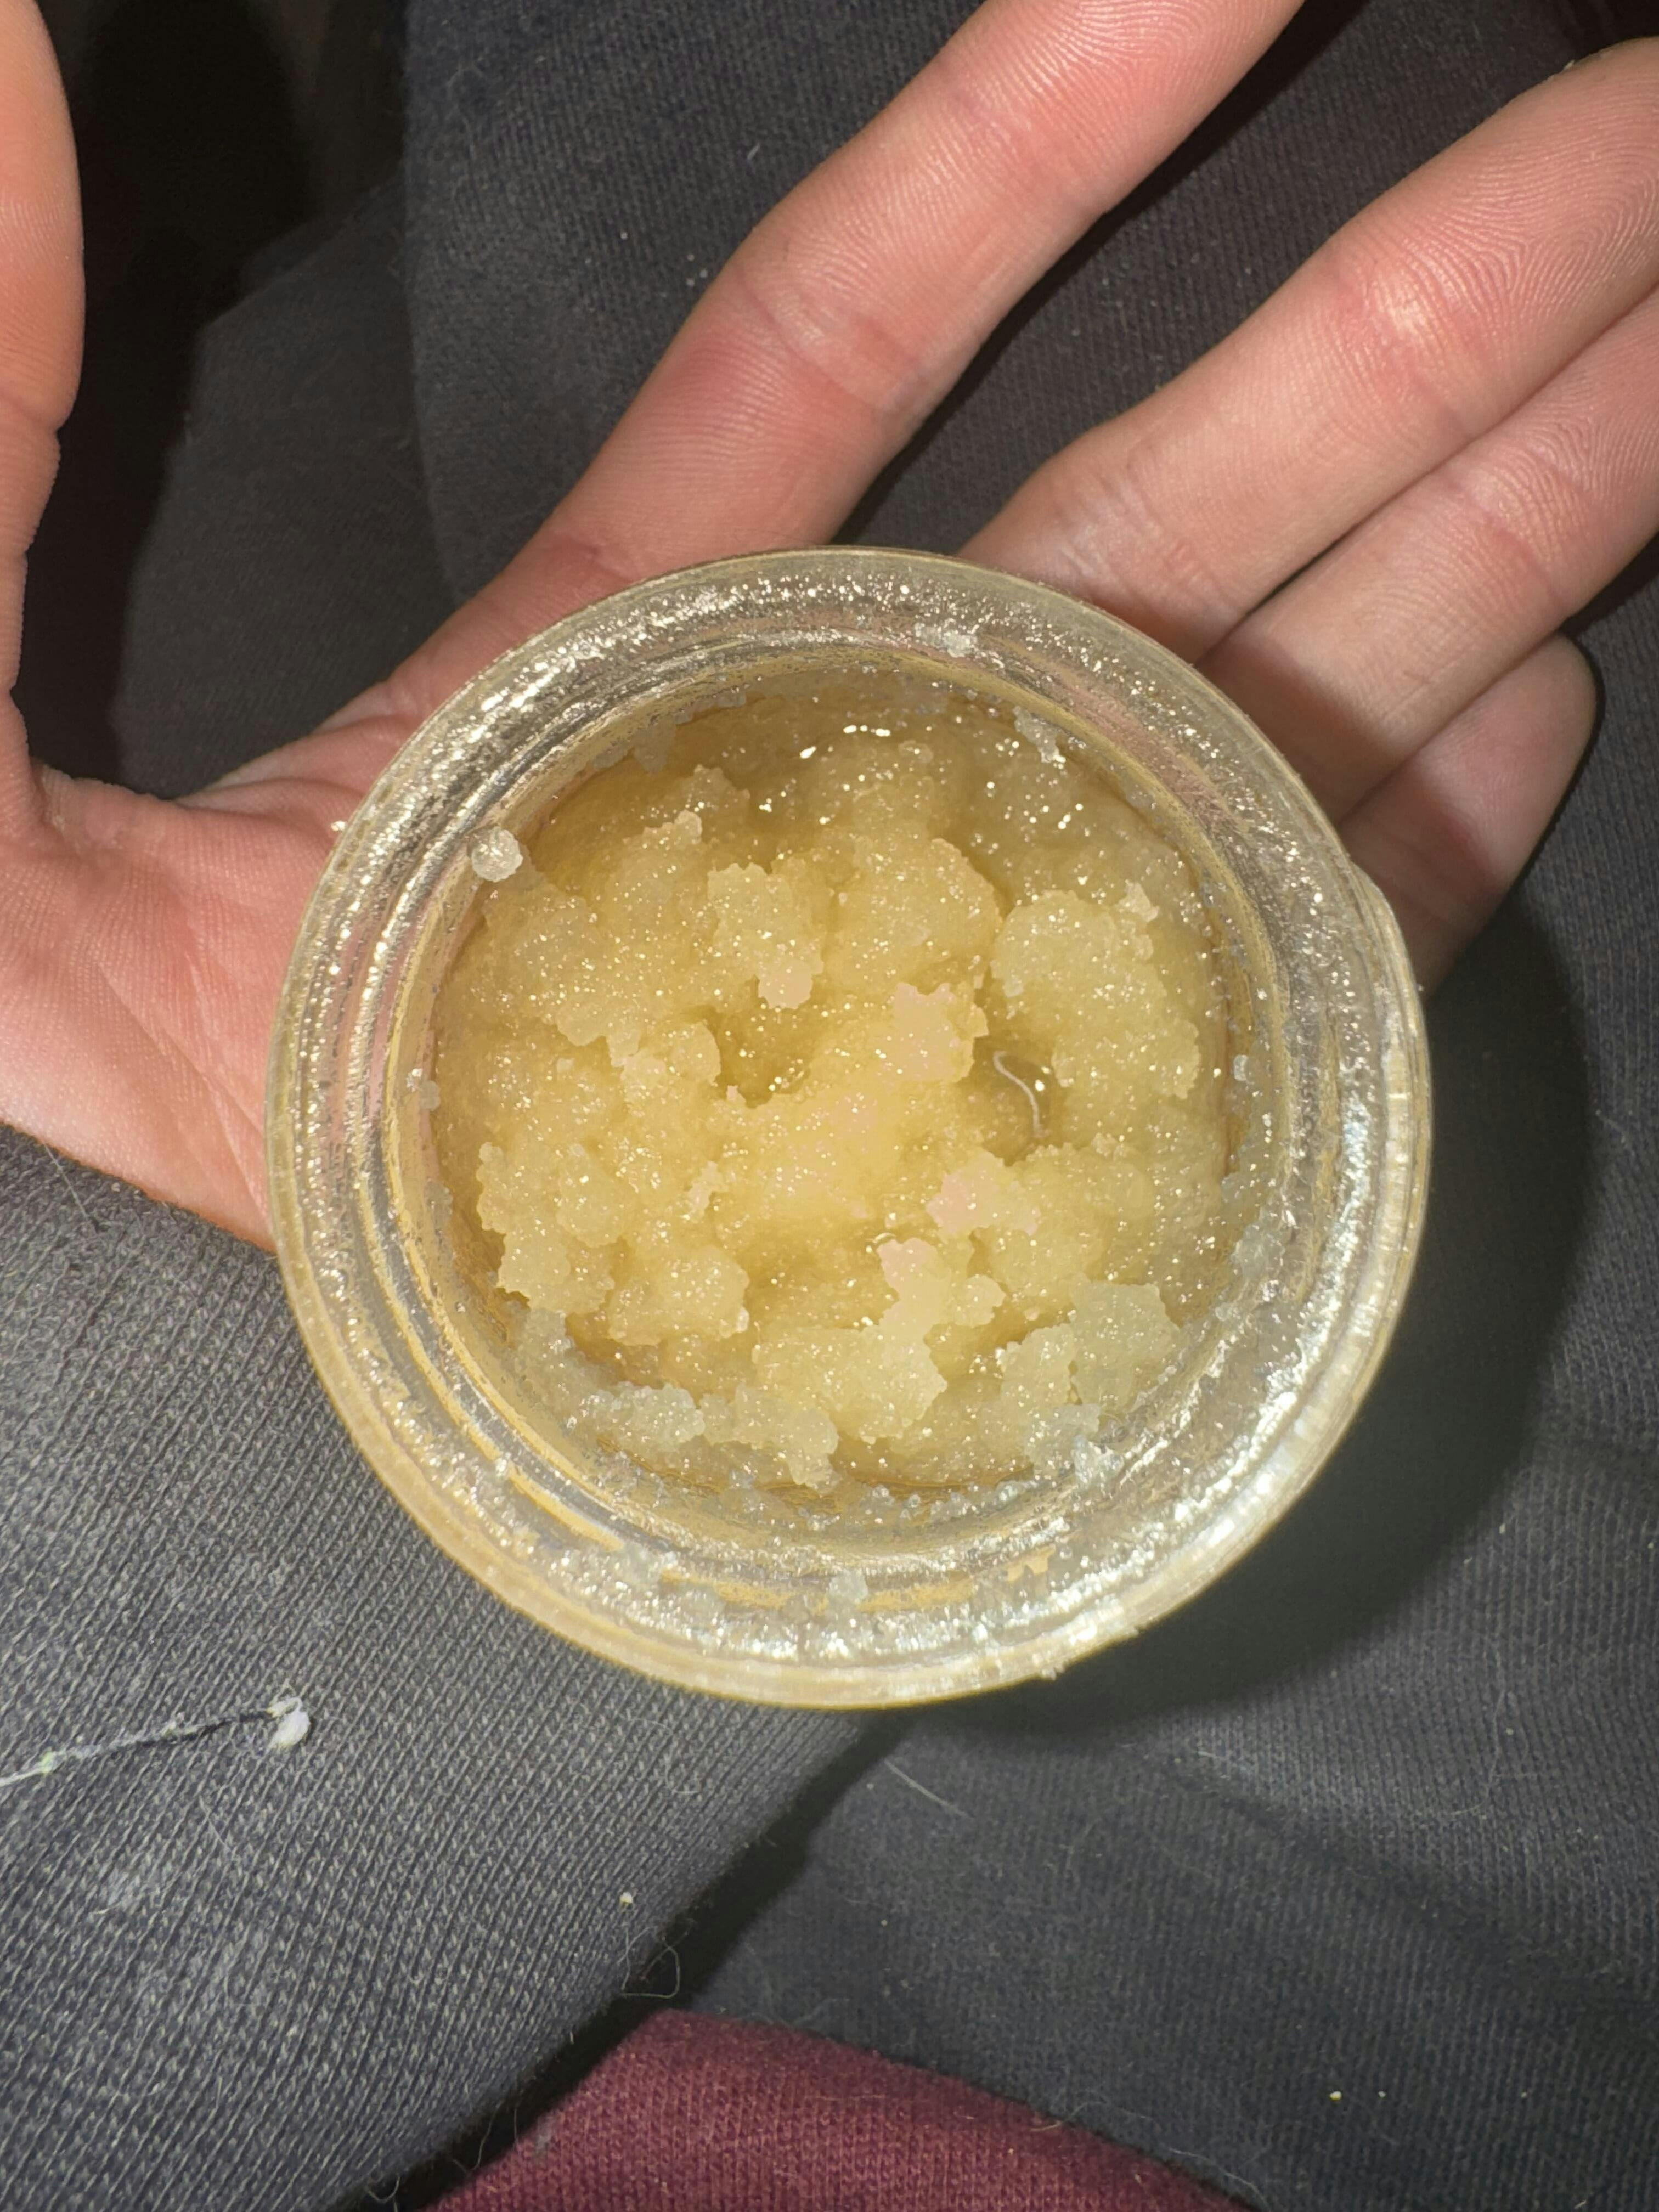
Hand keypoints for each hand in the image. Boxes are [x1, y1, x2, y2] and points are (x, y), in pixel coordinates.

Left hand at [2, 0, 1654, 1241]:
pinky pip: (1260, 978)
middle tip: (1636, 118)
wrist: (236, 1426)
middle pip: (1173, 491)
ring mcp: (971, 961)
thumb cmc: (101, 1107)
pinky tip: (1558, 695)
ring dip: (1492, 512)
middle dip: (1408, 301)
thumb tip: (16, 60)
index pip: (856, 335)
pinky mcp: (1044, 1159)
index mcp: (622, 654)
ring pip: (1274, 695)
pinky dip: (1406, 853)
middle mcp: (836, 772)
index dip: (1046, 122)